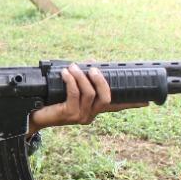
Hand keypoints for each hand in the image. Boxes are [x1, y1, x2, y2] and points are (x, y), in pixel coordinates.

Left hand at [27, 65, 146, 135]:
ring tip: (73, 67)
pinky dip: (71, 81)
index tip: (147, 101)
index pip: (117, 107)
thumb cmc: (50, 101)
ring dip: (82, 77)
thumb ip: (82, 79)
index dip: (132, 103)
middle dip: (101, 80)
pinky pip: (75, 94)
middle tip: (92, 68)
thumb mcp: (69, 89)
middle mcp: (90, 115)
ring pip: (90, 94)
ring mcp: (80, 116)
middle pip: (106, 98)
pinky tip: (66, 73)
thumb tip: (91, 63)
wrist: (32, 116)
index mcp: (94, 110)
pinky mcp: (68, 114)